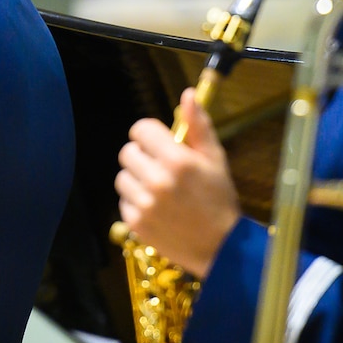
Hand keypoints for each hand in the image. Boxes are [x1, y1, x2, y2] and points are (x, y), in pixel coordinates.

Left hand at [115, 89, 240, 276]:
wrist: (220, 247)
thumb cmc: (220, 199)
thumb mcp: (215, 158)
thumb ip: (198, 126)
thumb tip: (187, 94)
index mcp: (177, 160)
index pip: (140, 130)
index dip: (148, 134)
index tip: (158, 142)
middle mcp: (157, 180)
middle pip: (127, 152)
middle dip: (142, 155)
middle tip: (160, 167)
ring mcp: (144, 203)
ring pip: (122, 177)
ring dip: (137, 179)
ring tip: (158, 189)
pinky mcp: (136, 223)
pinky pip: (123, 201)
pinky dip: (135, 202)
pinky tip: (156, 207)